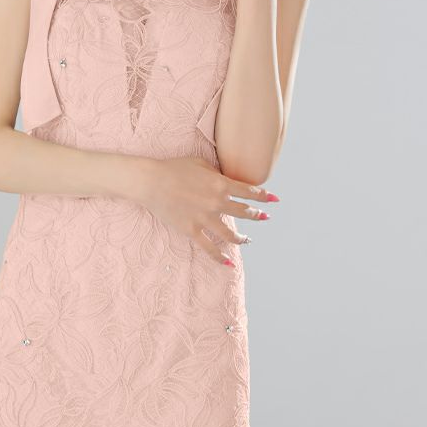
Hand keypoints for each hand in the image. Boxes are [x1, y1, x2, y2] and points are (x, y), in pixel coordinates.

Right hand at [133, 155, 276, 267]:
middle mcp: (217, 202)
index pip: (249, 192)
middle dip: (258, 215)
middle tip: (264, 217)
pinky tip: (229, 263)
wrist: (151, 182)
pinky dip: (220, 257)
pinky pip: (209, 248)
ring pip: (231, 234)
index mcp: (221, 184)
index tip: (274, 200)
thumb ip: (216, 173)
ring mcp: (205, 219)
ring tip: (248, 239)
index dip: (264, 196)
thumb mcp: (200, 164)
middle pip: (245, 213)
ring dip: (243, 238)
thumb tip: (224, 179)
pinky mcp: (192, 231)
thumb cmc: (174, 168)